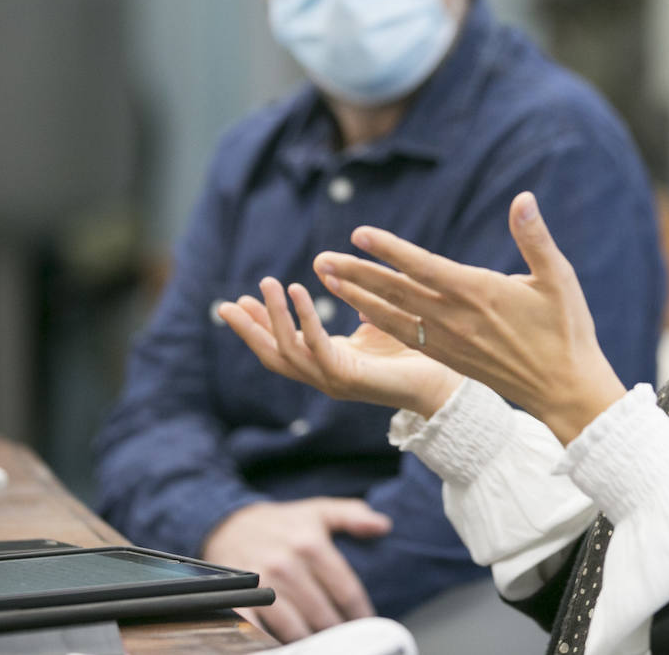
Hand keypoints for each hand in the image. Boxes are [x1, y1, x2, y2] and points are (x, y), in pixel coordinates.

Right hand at [201, 497, 390, 641]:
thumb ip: (352, 515)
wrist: (229, 524)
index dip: (360, 614)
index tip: (367, 625)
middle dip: (336, 630)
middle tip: (345, 639)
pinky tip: (285, 645)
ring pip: (295, 628)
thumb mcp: (318, 511)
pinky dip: (272, 643)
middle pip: (323, 614)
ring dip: (310, 641)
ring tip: (319, 643)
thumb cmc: (281, 523)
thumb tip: (383, 525)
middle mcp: (286, 564)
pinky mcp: (239, 599)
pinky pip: (259, 632)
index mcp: (310, 543)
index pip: (346, 591)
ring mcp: (261, 584)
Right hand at [218, 278, 462, 417]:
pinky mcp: (348, 379)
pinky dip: (303, 318)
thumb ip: (357, 310)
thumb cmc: (416, 356)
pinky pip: (316, 346)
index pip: (281, 347)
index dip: (258, 327)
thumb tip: (344, 283)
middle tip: (225, 305)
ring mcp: (333, 382)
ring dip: (273, 316)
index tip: (238, 302)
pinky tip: (298, 290)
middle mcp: (324, 377)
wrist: (443, 385)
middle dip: (248, 330)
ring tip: (267, 284)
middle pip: (272, 356)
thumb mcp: (376, 328)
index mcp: (327, 365)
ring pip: (287, 351)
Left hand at [313, 192, 626, 443]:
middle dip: (356, 273)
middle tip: (320, 259)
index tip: (359, 233)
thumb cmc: (566, 330)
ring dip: (357, 296)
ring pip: (393, 315)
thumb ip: (535, 237)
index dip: (389, 249)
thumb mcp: (558, 278)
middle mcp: (455, 318)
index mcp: (478, 293)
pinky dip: (379, 320)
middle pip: (396, 292)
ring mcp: (449, 341)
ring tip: (327, 280)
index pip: (423, 267)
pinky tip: (362, 309)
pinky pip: (405, 335)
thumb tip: (523, 198)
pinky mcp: (448, 356)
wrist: (564, 389)